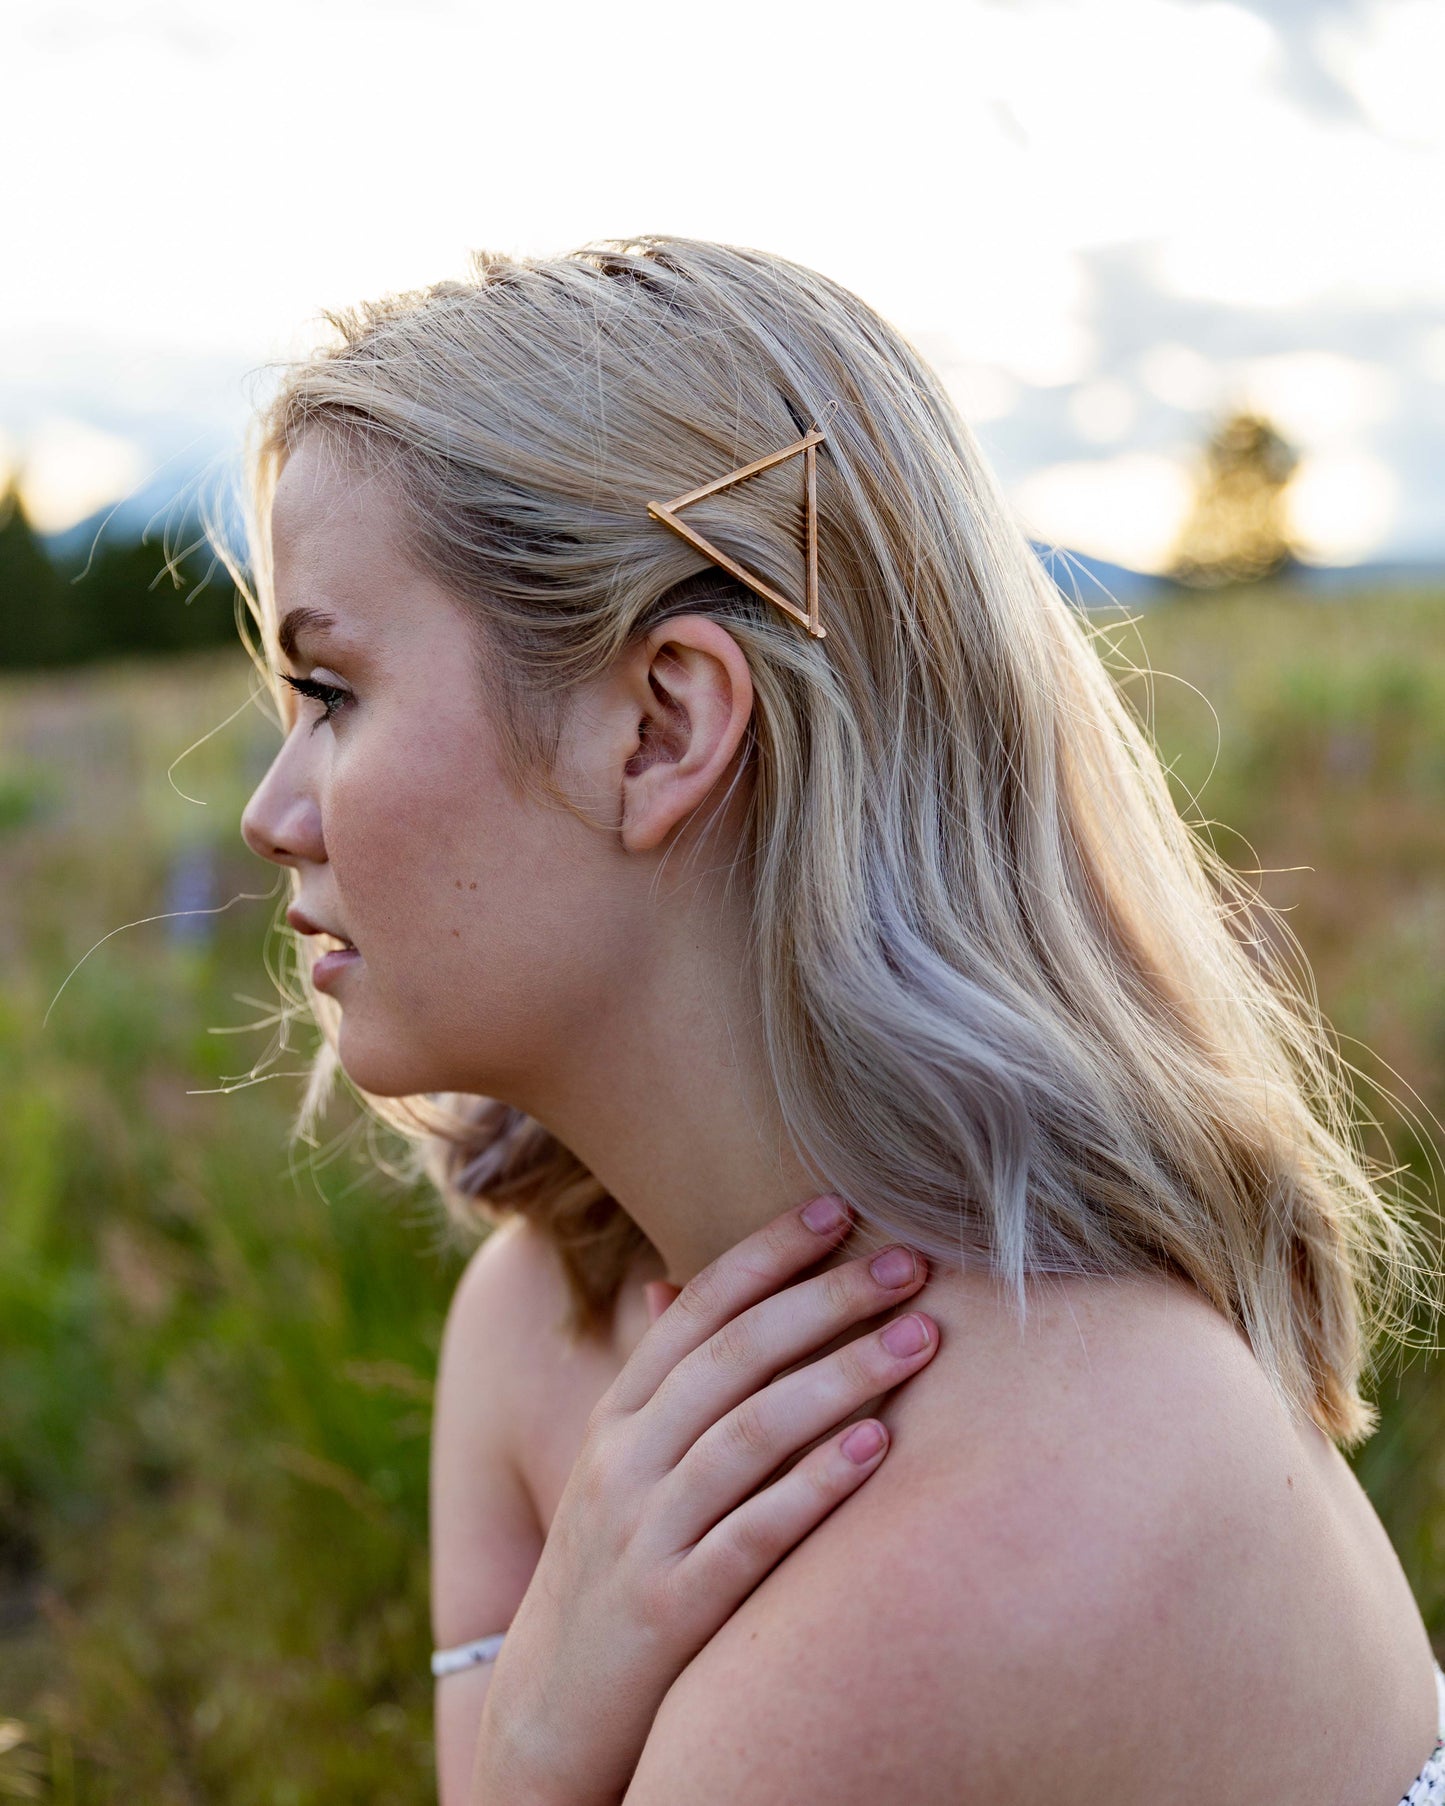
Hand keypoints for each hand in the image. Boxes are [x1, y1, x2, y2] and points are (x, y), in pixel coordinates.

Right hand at [469, 1196, 938, 1805]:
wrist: (552, 1709)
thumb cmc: (611, 1565)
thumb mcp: (614, 1465)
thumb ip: (654, 1381)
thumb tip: (675, 1282)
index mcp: (618, 1414)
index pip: (697, 1309)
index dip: (766, 1254)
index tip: (837, 1209)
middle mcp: (624, 1460)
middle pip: (733, 1357)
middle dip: (825, 1300)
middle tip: (909, 1265)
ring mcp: (643, 1534)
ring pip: (748, 1434)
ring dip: (840, 1378)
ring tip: (918, 1339)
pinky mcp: (671, 1610)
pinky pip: (750, 1535)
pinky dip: (812, 1487)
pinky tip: (874, 1447)